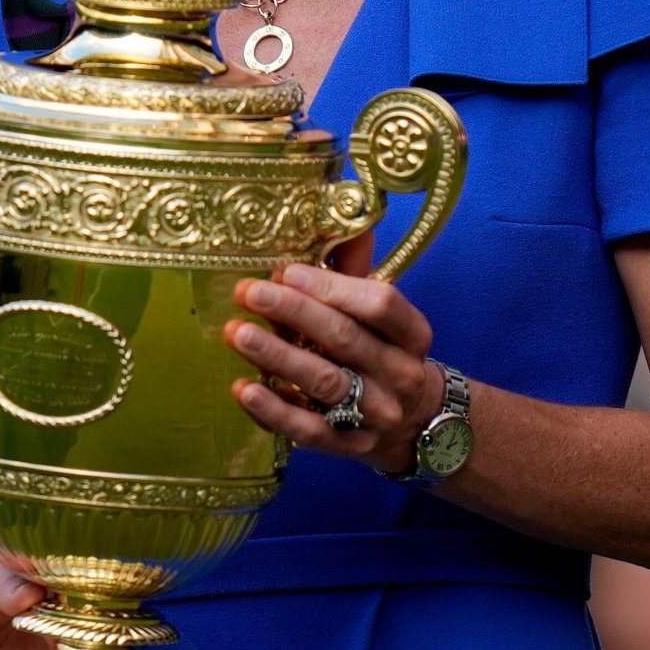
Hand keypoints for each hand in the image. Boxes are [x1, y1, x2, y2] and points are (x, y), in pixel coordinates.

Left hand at [224, 238, 444, 474]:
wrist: (410, 423)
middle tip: (249, 291)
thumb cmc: (379, 351)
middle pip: (345, 339)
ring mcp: (376, 415)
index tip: (288, 269)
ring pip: (324, 382)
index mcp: (412, 334)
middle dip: (293, 311)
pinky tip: (243, 388)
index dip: (332, 285)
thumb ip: (352, 265)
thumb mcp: (378, 312)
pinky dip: (273, 410)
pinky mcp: (346, 447)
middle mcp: (400, 375)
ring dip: (277, 356)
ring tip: (237, 332)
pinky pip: (308, 430)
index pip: (381, 304)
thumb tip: (338, 203)